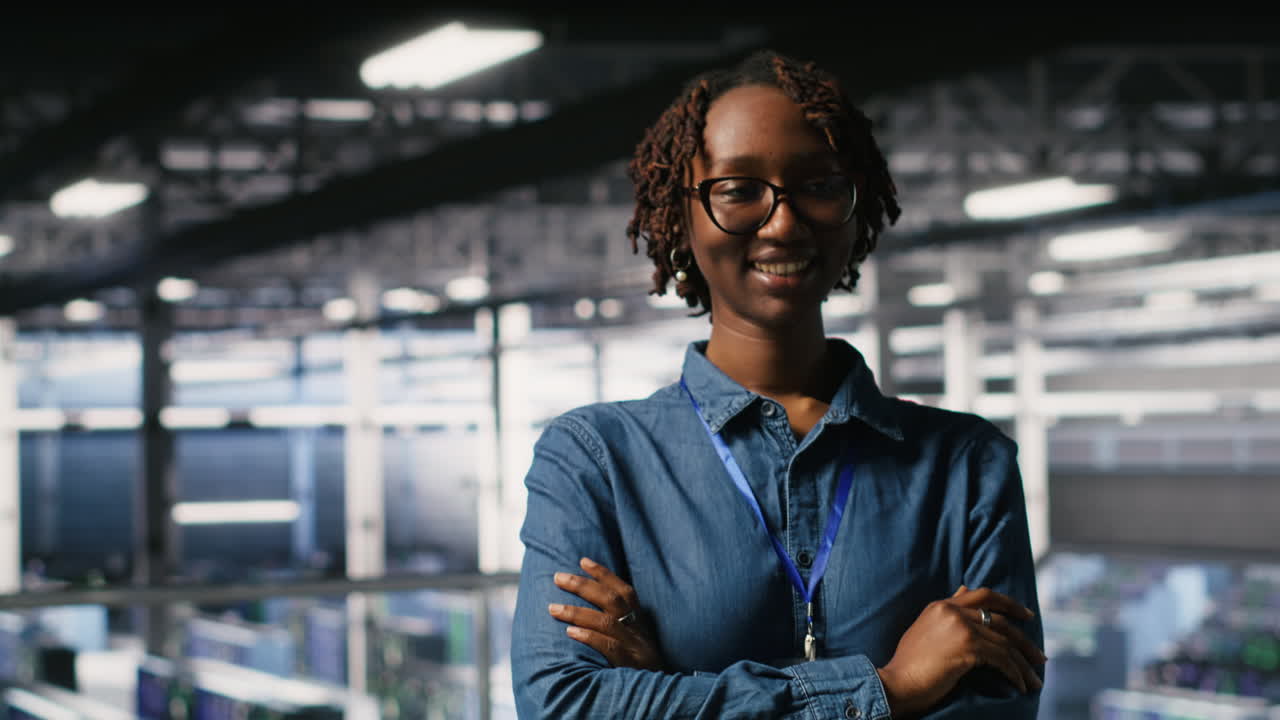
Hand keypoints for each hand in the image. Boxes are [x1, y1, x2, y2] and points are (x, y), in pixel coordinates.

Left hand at [548, 557, 663, 670]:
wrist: (664, 697)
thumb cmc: (644, 671)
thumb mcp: (637, 645)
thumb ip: (621, 629)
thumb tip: (588, 613)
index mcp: (641, 624)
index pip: (624, 591)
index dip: (604, 574)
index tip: (582, 561)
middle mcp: (640, 632)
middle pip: (613, 600)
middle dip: (583, 586)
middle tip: (558, 577)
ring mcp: (636, 649)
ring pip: (607, 622)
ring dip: (577, 612)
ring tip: (552, 608)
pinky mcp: (631, 666)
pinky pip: (609, 648)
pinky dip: (589, 637)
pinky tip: (570, 633)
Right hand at [877, 586, 1044, 717]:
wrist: (896, 683)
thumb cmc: (909, 664)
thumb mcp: (926, 629)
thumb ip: (948, 612)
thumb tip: (964, 589)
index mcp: (941, 605)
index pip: (983, 595)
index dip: (1009, 604)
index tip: (1027, 615)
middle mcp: (952, 611)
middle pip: (1000, 619)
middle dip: (1024, 638)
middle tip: (1039, 656)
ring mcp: (960, 627)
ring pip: (1005, 642)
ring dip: (1023, 663)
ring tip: (1034, 679)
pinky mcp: (967, 646)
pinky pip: (1002, 659)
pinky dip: (1015, 674)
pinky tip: (1020, 685)